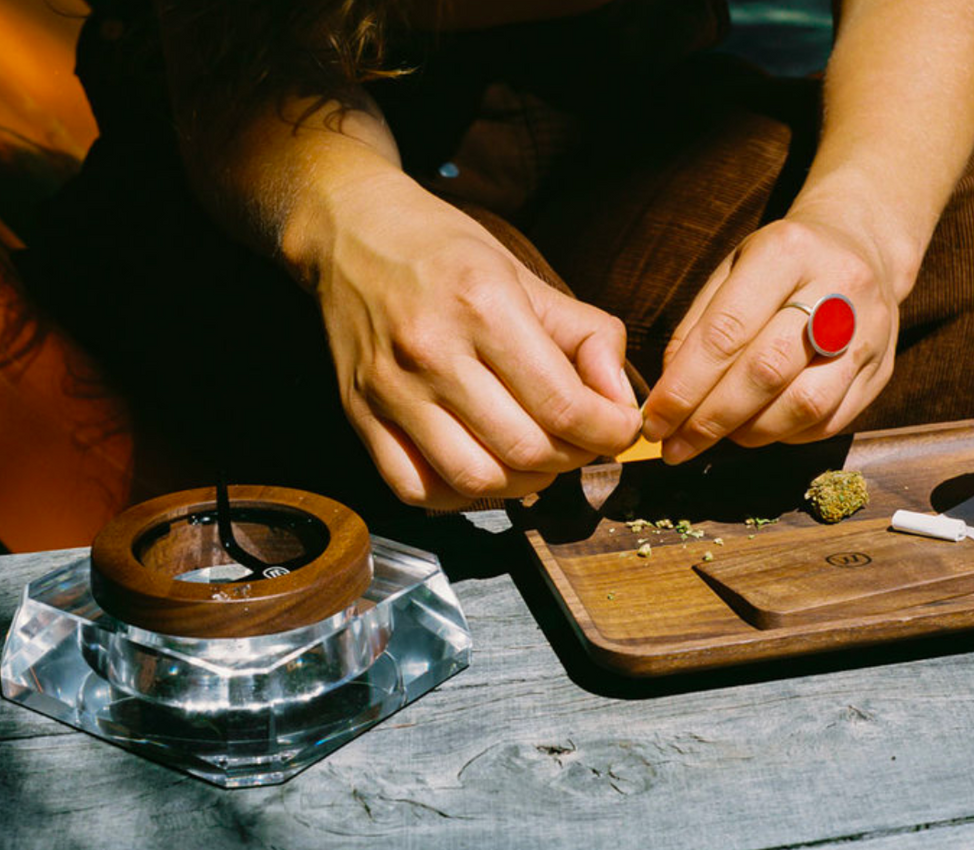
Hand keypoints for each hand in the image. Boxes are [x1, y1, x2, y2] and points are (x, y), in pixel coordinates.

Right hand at [314, 174, 641, 506]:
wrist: (351, 232)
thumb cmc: (446, 253)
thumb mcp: (528, 275)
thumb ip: (589, 336)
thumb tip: (622, 403)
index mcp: (483, 306)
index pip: (564, 405)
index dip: (609, 431)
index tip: (620, 428)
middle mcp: (432, 351)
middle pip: (526, 449)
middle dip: (574, 458)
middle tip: (584, 442)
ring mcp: (390, 388)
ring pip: (476, 479)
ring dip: (525, 484)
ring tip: (540, 458)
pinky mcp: (360, 414)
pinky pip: (416, 487)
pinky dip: (462, 496)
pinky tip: (486, 468)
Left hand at [640, 212, 906, 463]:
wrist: (861, 249)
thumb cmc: (781, 265)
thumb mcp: (733, 269)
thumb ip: (699, 327)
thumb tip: (671, 395)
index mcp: (788, 252)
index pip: (727, 331)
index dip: (685, 385)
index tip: (655, 420)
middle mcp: (838, 289)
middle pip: (766, 372)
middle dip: (711, 418)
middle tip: (675, 444)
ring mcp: (868, 332)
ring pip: (804, 405)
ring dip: (749, 432)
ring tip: (716, 437)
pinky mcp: (883, 370)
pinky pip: (829, 421)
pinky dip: (784, 435)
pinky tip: (758, 428)